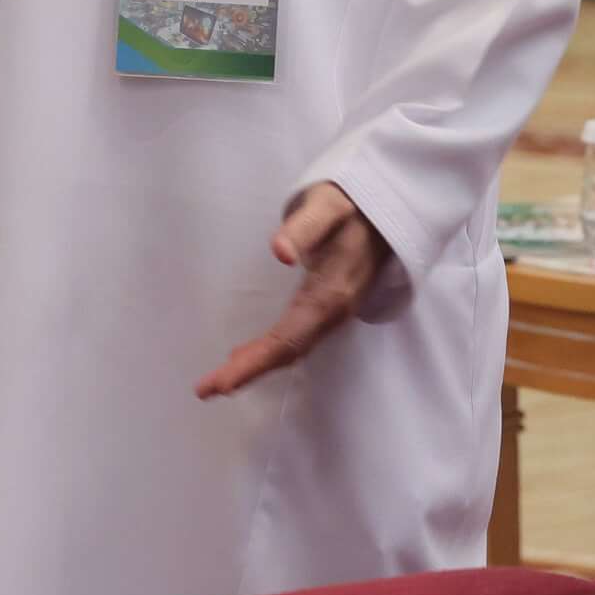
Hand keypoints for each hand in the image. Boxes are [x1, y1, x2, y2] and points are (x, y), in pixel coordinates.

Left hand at [197, 182, 389, 397]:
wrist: (387, 212)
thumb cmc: (351, 205)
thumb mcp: (327, 207)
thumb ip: (303, 227)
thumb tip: (279, 252)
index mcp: (330, 293)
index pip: (288, 339)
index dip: (255, 362)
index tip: (223, 381)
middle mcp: (333, 312)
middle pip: (287, 351)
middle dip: (248, 371)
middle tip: (207, 389)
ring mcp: (333, 313)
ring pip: (293, 347)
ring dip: (257, 365)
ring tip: (220, 379)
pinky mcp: (329, 308)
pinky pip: (298, 338)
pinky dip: (271, 351)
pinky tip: (249, 353)